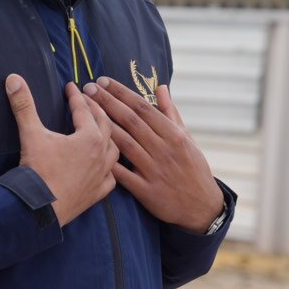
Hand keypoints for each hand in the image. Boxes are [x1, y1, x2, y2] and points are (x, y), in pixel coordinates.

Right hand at [6, 75, 117, 226]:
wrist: (40, 209)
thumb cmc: (38, 170)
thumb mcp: (30, 134)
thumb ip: (23, 105)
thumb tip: (13, 78)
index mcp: (90, 137)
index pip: (84, 109)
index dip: (76, 96)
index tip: (71, 86)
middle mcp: (102, 154)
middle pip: (105, 125)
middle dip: (96, 110)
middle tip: (88, 101)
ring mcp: (102, 175)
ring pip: (114, 150)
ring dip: (109, 136)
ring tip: (102, 129)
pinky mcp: (98, 193)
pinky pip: (112, 178)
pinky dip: (110, 169)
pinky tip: (106, 167)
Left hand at [82, 77, 224, 233]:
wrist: (202, 206)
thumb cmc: (193, 168)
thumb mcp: (187, 138)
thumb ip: (170, 112)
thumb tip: (160, 87)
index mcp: (173, 134)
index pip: (143, 107)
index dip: (121, 93)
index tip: (103, 81)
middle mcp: (164, 150)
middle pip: (131, 121)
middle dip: (107, 102)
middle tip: (88, 88)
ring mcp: (155, 171)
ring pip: (125, 144)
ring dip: (103, 126)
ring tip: (85, 111)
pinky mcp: (147, 191)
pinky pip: (124, 176)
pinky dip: (109, 164)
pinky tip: (92, 151)